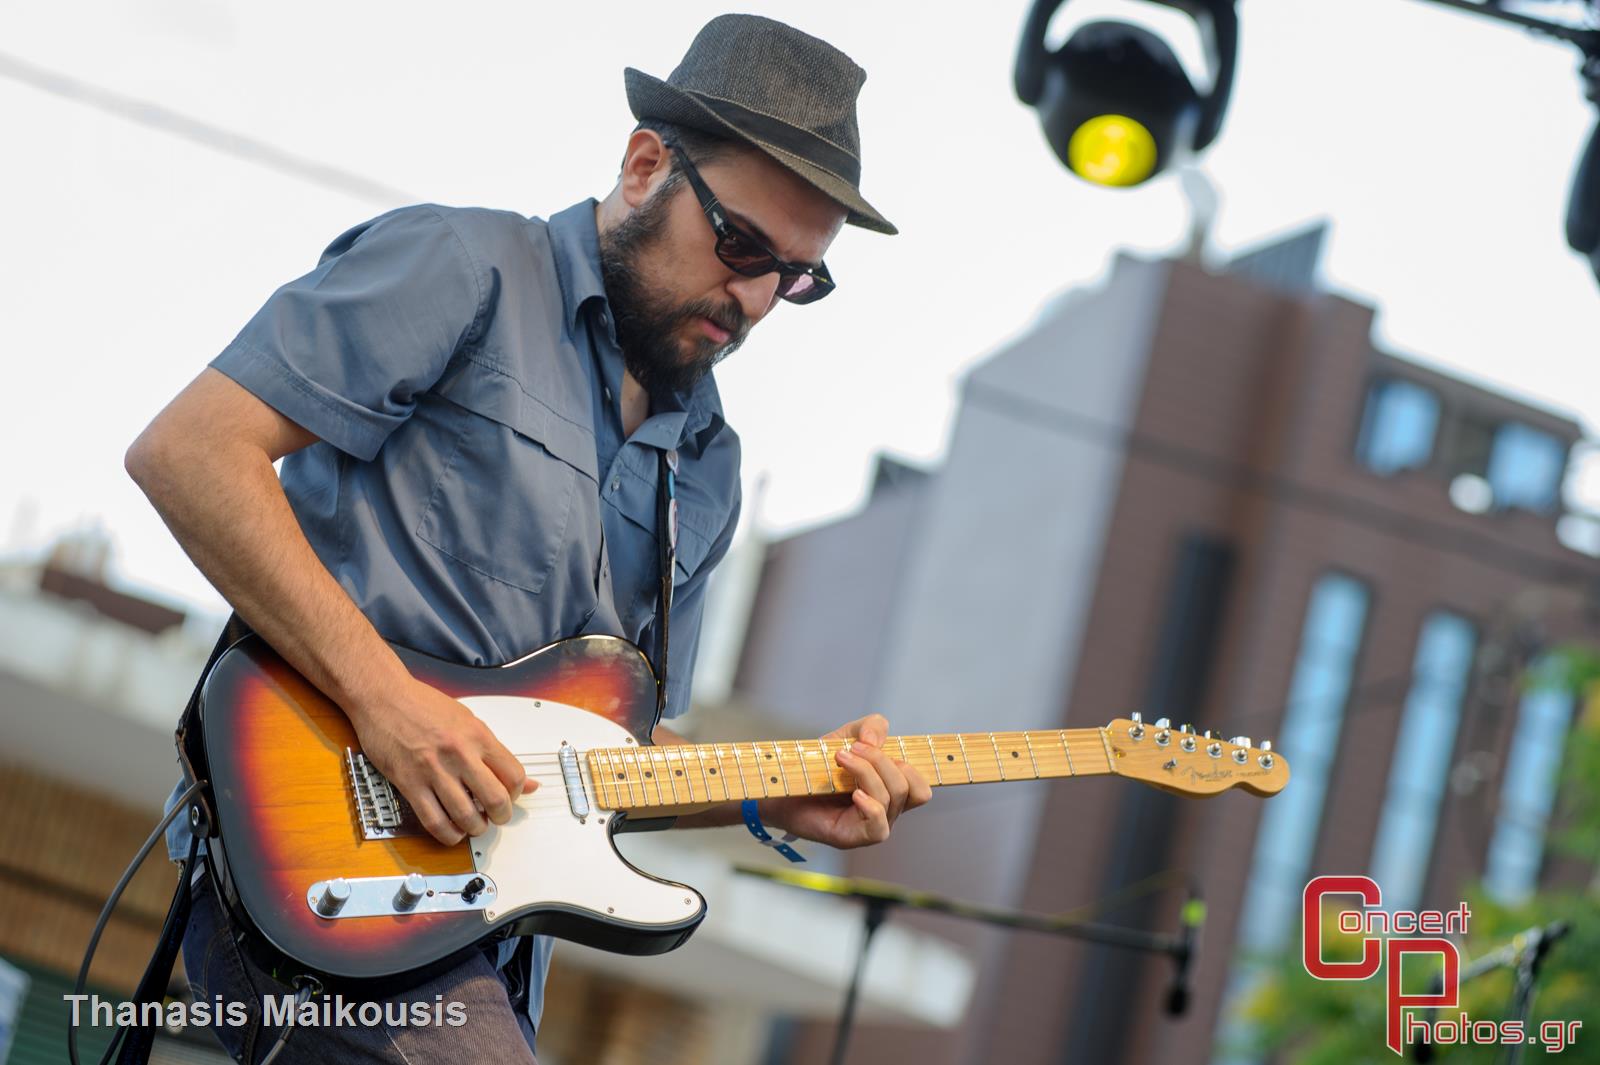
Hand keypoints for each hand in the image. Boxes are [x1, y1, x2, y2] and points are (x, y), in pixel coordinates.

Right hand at [347, 676, 536, 845]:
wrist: (383, 696)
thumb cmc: (422, 705)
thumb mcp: (467, 720)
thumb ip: (494, 751)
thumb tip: (524, 780)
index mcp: (478, 735)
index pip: (513, 775)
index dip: (516, 793)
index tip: (510, 796)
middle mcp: (459, 753)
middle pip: (495, 800)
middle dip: (501, 816)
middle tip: (497, 817)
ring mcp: (433, 770)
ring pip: (465, 815)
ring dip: (475, 828)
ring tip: (474, 825)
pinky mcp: (409, 783)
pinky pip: (433, 820)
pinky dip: (447, 834)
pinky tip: (452, 831)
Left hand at [762, 714, 931, 848]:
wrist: (782, 783)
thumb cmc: (816, 764)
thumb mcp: (846, 735)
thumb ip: (871, 727)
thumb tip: (876, 741)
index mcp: (889, 790)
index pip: (921, 788)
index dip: (911, 767)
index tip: (878, 748)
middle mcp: (885, 811)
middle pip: (907, 787)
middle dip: (880, 761)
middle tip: (851, 748)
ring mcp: (869, 825)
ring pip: (891, 799)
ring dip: (867, 772)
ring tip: (841, 758)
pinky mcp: (852, 837)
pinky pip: (878, 827)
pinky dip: (870, 805)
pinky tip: (853, 793)